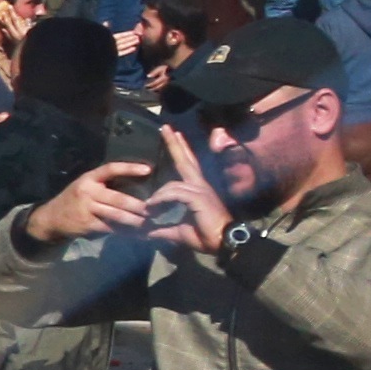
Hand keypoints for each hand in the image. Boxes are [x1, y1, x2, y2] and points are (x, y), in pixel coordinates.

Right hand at [24, 159, 160, 244]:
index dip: (129, 168)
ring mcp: (86, 209)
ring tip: (150, 223)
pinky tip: (136, 234)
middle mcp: (87, 192)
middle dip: (139, 205)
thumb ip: (106, 185)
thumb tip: (137, 184)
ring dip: (135, 221)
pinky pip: (110, 228)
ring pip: (116, 215)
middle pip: (118, 198)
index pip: (111, 169)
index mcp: (89, 178)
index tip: (148, 169)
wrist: (51, 218)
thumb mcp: (86, 186)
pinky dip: (124, 232)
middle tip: (156, 209)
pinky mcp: (87, 225)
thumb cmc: (75, 199)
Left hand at [144, 130, 231, 246]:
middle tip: (165, 127)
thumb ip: (163, 228)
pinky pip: (174, 193)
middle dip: (174, 143)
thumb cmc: (205, 236)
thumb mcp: (179, 231)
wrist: (224, 242)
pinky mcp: (198, 197)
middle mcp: (200, 185)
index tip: (175, 134)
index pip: (189, 164)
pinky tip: (153, 207)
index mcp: (198, 189)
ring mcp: (200, 190)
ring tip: (149, 210)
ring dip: (158, 197)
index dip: (182, 149)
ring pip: (172, 185)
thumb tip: (147, 230)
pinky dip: (161, 200)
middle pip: (185, 160)